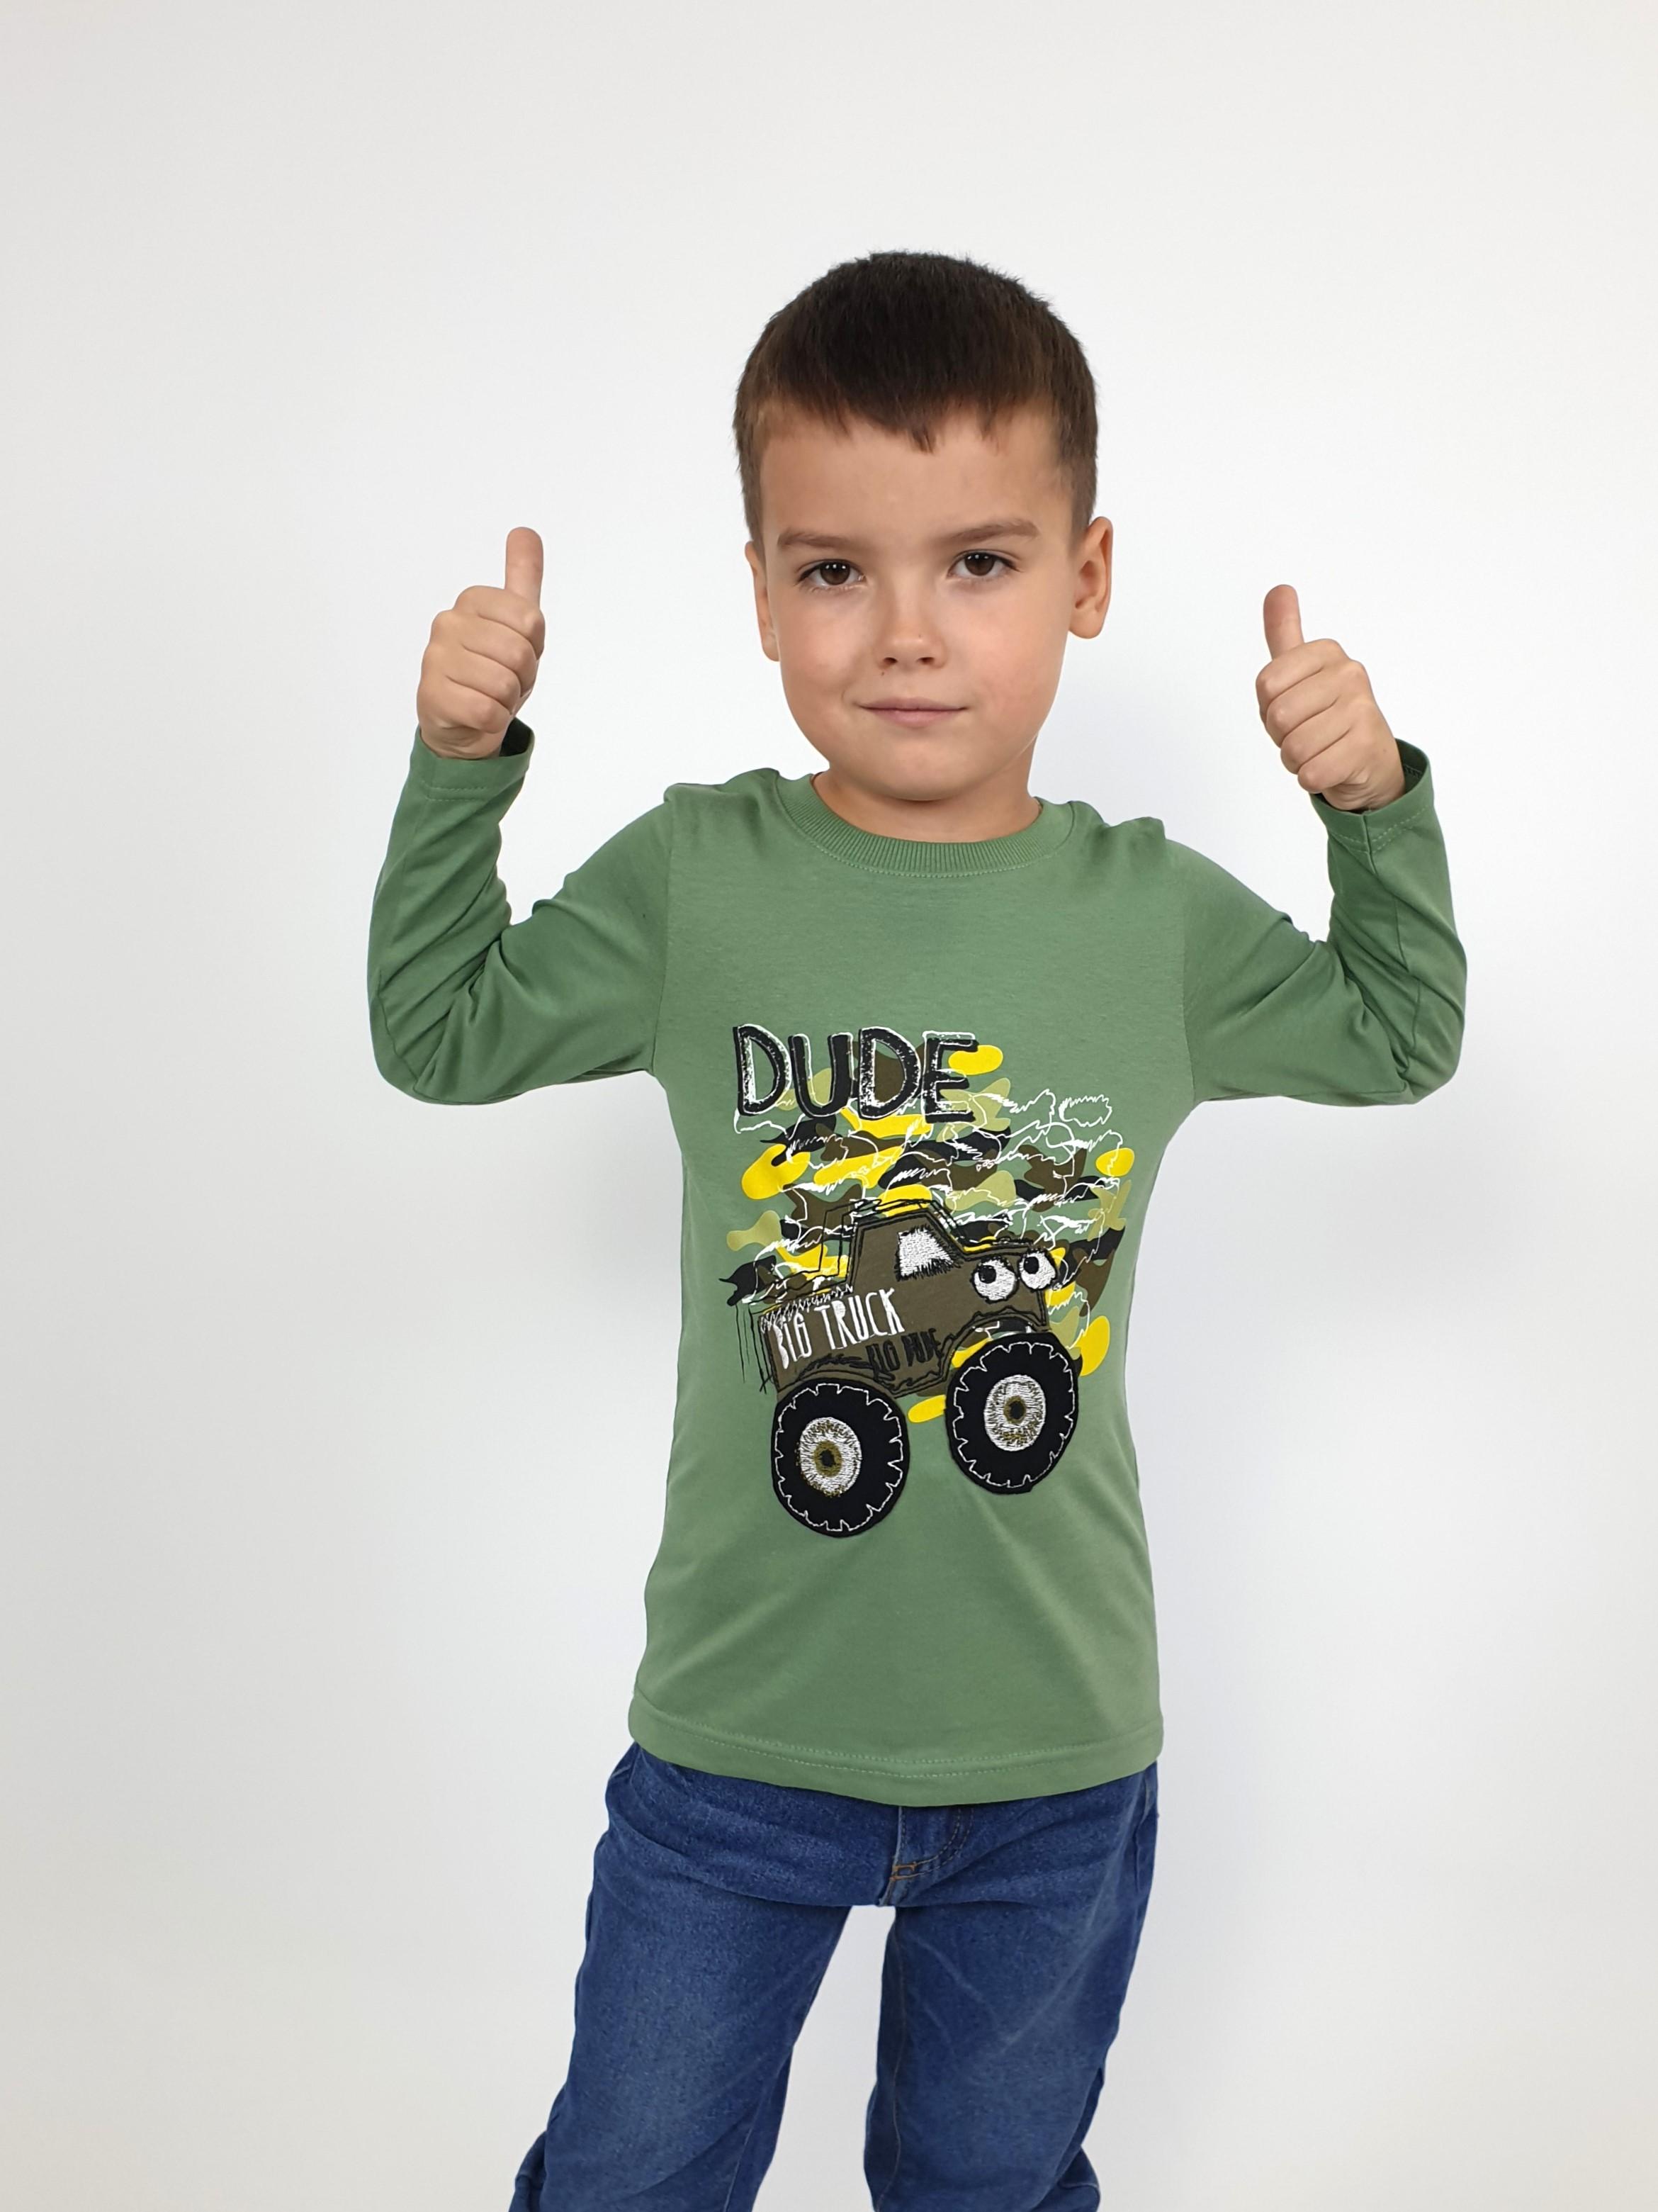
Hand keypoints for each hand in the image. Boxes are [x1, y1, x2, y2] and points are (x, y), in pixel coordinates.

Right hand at [415, 527, 545, 758]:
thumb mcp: (516, 622)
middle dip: (522, 676)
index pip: (531, 620)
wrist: (463, 721)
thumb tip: (525, 532)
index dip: (534, 646)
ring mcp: (435, 658)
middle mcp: (448, 623)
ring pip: (504, 684)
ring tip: (489, 695)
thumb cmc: (491, 669)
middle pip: (519, 653)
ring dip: (507, 700)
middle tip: (504, 679)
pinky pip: (487, 710)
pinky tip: (477, 713)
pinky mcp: (431, 695)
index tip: (515, 653)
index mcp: (471, 600)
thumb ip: (523, 576)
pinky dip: (492, 720)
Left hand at [1256, 585, 1405, 811]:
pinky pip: (1311, 772)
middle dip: (1282, 737)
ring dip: (1297, 760)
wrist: (1369, 762)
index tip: (1294, 707)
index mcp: (1327, 652)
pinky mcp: (1366, 746)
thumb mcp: (1300, 673)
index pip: (1266, 684)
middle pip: (1278, 716)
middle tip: (1308, 733)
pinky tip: (1330, 766)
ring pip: (1294, 747)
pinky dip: (1312, 778)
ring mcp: (1362, 708)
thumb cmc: (1327, 717)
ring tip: (1319, 750)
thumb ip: (1284, 633)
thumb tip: (1279, 589)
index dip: (1269, 707)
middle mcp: (1349, 673)